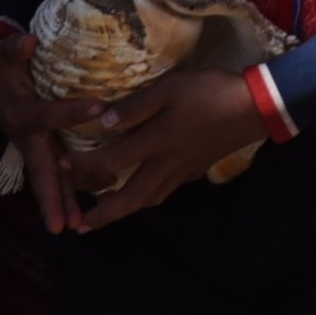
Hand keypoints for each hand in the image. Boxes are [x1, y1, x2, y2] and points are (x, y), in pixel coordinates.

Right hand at [0, 33, 113, 235]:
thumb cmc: (1, 65)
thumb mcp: (3, 52)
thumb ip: (13, 48)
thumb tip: (26, 42)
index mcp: (20, 113)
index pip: (48, 116)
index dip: (71, 112)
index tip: (100, 106)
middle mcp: (26, 137)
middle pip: (41, 171)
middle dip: (52, 198)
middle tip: (61, 226)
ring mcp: (34, 147)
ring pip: (50, 179)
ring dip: (63, 203)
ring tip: (77, 226)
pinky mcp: (42, 149)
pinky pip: (56, 173)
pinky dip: (67, 192)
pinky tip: (82, 213)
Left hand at [63, 65, 278, 230]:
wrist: (254, 107)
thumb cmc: (210, 92)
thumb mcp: (171, 88)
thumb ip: (137, 105)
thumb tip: (104, 124)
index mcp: (156, 142)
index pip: (111, 161)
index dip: (83, 165)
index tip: (61, 165)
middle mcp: (166, 164)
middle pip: (129, 198)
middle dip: (103, 214)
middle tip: (81, 226)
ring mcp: (182, 170)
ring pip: (148, 200)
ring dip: (123, 212)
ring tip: (105, 216)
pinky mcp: (195, 170)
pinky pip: (164, 192)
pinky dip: (146, 199)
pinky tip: (142, 193)